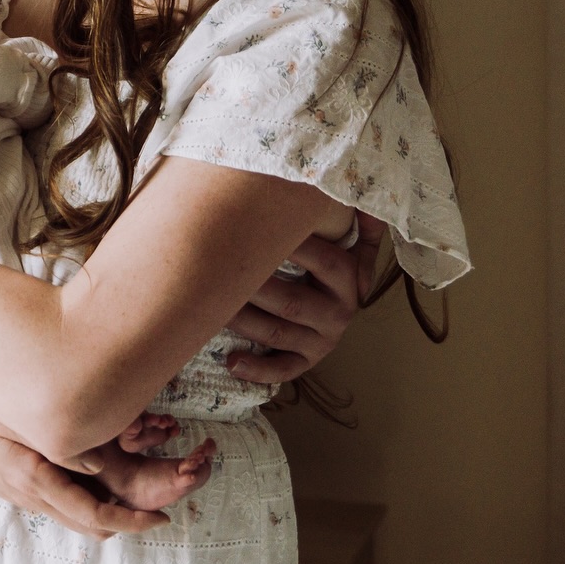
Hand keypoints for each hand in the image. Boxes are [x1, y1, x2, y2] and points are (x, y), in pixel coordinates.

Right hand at [0, 358, 168, 538]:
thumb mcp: (11, 416)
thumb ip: (55, 441)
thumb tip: (98, 470)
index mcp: (33, 479)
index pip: (93, 515)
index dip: (133, 519)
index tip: (164, 517)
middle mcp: (31, 495)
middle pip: (90, 526)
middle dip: (128, 521)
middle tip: (162, 509)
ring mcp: (22, 493)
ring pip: (76, 518)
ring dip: (109, 513)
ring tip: (139, 496)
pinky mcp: (18, 484)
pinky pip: (61, 505)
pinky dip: (88, 503)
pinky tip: (100, 480)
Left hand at [223, 212, 386, 383]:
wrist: (326, 298)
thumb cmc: (314, 253)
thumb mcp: (335, 234)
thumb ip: (345, 216)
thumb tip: (353, 193)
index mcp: (346, 278)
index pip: (324, 261)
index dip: (292, 246)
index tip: (254, 228)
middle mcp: (339, 312)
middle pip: (291, 302)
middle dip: (252, 287)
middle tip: (217, 270)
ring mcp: (323, 340)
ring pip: (277, 333)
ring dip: (241, 320)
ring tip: (211, 305)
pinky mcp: (307, 360)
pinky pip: (283, 370)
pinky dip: (257, 369)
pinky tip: (232, 361)